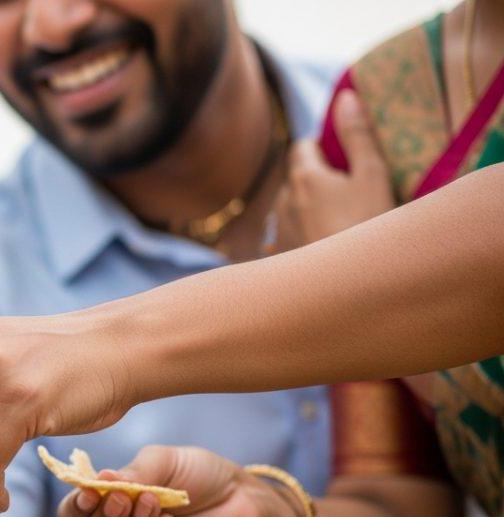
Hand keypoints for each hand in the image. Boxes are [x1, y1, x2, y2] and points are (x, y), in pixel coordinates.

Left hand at [275, 89, 395, 248]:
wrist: (349, 285)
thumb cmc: (366, 226)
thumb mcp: (372, 175)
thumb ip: (358, 135)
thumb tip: (345, 96)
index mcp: (303, 177)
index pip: (303, 146)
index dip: (324, 147)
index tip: (347, 159)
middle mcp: (283, 201)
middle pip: (297, 176)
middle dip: (319, 177)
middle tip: (352, 191)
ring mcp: (279, 230)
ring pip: (292, 206)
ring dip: (310, 205)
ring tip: (341, 220)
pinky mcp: (282, 255)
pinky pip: (290, 233)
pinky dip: (304, 231)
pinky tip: (326, 243)